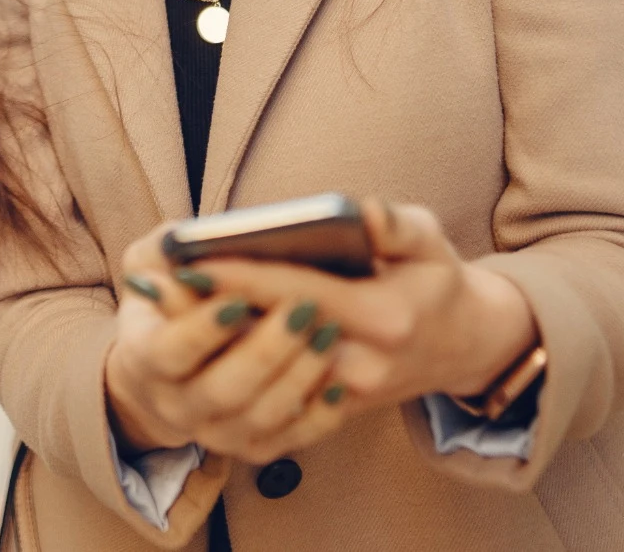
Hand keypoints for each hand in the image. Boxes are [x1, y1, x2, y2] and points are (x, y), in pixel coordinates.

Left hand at [103, 201, 538, 464]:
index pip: (297, 293)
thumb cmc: (437, 280)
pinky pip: (273, 392)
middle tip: (159, 283)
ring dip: (214, 341)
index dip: (243, 278)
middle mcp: (361, 364)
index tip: (195, 259)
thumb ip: (393, 223)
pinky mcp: (334, 411)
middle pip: (270, 337)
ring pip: (263, 371)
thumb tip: (356, 212)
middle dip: (212, 311)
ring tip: (166, 306)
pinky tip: (197, 339)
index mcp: (383, 317)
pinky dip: (234, 365)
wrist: (465, 345)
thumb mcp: (428, 239)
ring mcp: (345, 396)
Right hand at [103, 227, 350, 464]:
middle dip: (265, 350)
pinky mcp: (252, 447)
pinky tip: (339, 381)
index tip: (237, 299)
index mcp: (145, 356)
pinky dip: (318, 416)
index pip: (170, 352)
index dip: (202, 329)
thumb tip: (182, 239)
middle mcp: (176, 404)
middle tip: (303, 309)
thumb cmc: (172, 296)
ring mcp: (215, 432)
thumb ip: (166, 249)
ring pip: (260, 418)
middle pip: (222, 390)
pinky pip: (289, 441)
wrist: (175, 362)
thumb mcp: (154, 265)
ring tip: (329, 335)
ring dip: (298, 377)